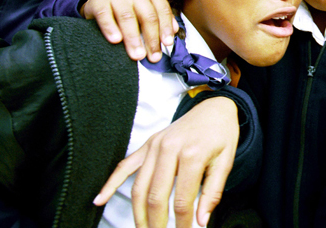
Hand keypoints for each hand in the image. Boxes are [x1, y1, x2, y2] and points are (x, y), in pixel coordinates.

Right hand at [80, 0, 176, 61]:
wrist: (99, 4)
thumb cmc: (126, 10)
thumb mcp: (144, 12)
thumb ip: (160, 20)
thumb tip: (174, 32)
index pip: (162, 10)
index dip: (166, 27)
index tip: (167, 43)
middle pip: (147, 15)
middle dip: (152, 38)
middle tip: (153, 56)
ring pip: (128, 17)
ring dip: (134, 38)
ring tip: (137, 54)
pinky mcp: (98, 0)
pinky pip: (105, 15)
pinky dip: (111, 29)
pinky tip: (115, 40)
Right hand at [93, 97, 239, 227]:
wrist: (214, 108)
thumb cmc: (222, 135)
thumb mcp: (226, 162)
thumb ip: (213, 193)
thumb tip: (201, 221)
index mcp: (192, 155)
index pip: (182, 200)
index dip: (182, 223)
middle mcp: (169, 149)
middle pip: (155, 197)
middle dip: (155, 223)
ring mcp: (155, 146)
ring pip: (139, 187)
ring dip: (138, 213)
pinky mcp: (147, 144)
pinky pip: (125, 166)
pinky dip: (111, 183)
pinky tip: (99, 200)